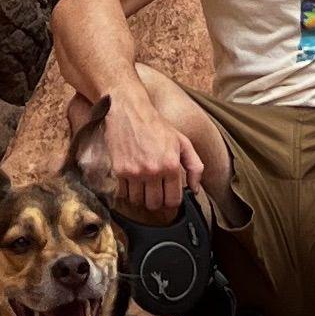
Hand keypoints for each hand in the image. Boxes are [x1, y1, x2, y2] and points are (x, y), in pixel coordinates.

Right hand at [90, 87, 205, 221]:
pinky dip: (127, 191)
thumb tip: (195, 189)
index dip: (172, 201)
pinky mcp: (119, 170)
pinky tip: (132, 180)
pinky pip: (123, 194)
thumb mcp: (182, 142)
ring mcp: (134, 172)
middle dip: (157, 200)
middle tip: (156, 190)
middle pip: (154, 205)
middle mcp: (153, 171)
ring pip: (138, 201)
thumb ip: (194, 166)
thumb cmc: (157, 125)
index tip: (168, 194)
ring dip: (141, 196)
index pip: (173, 201)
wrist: (130, 110)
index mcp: (171, 165)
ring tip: (143, 184)